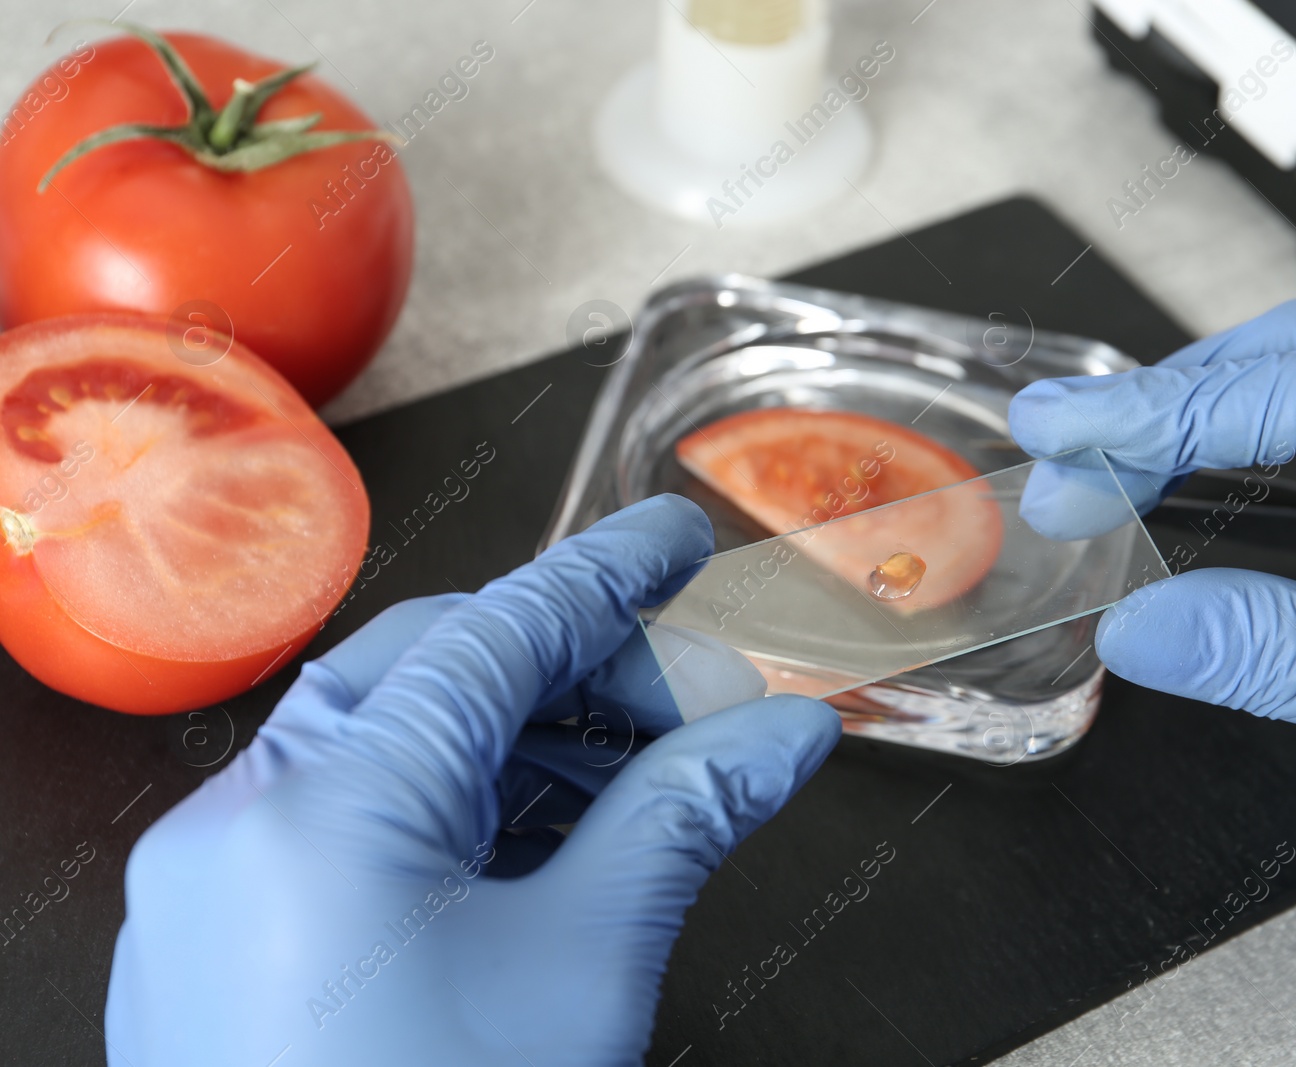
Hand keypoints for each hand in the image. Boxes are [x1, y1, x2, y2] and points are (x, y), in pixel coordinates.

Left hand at [104, 495, 839, 1065]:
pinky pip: (347, 819)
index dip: (605, 576)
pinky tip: (543, 840)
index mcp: (325, 809)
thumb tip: (782, 735)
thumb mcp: (586, 968)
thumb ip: (682, 820)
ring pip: (387, 743)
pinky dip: (453, 807)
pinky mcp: (222, 937)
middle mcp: (242, 823)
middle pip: (431, 673)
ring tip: (633, 776)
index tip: (676, 540)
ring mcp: (216, 882)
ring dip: (518, 741)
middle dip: (568, 668)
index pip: (494, 635)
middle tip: (685, 696)